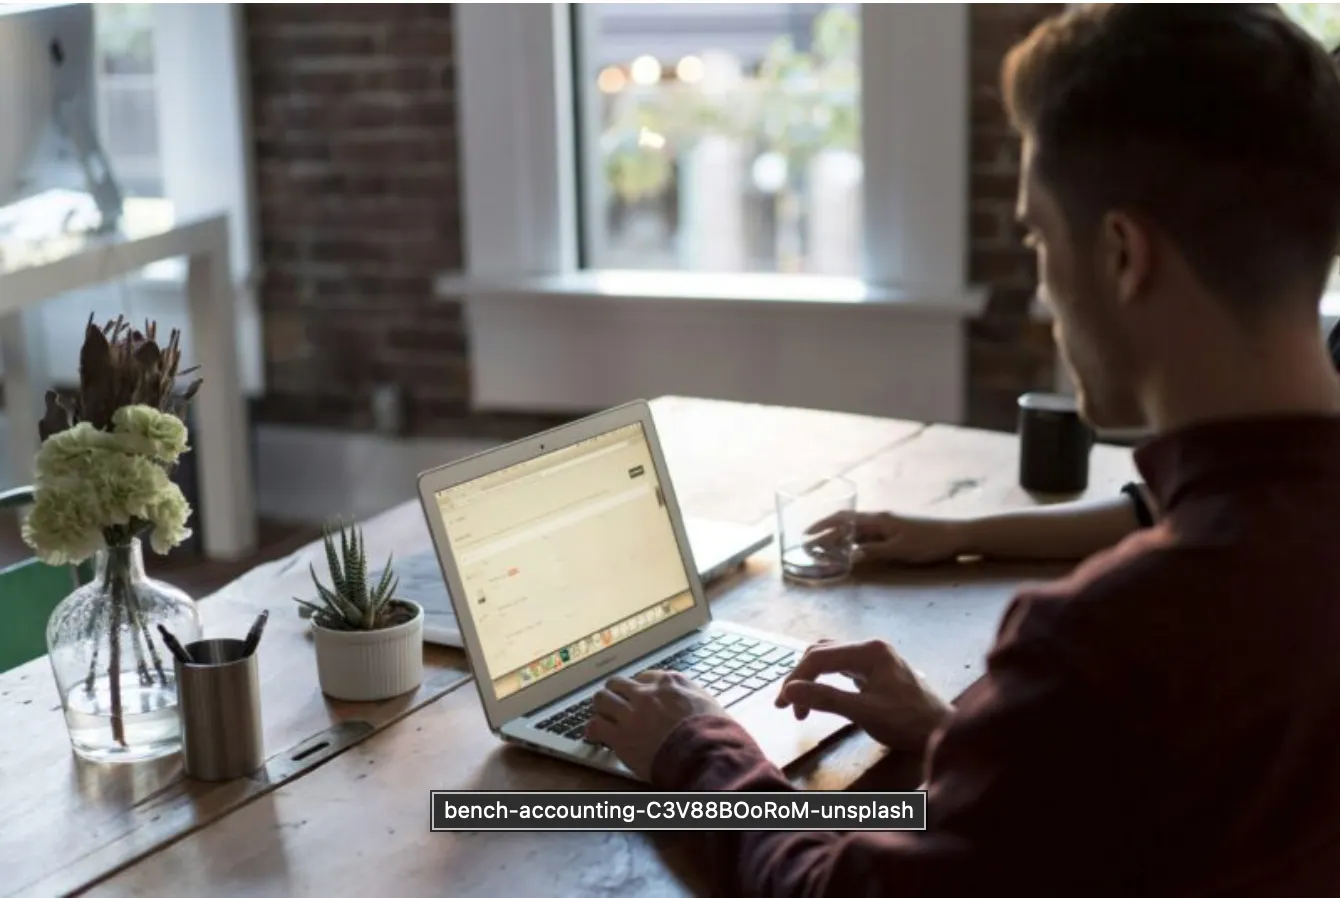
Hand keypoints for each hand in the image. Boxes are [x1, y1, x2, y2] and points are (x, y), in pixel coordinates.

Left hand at [585, 670, 726, 779]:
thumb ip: (691, 696)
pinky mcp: (620, 736)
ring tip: (603, 717)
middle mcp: (647, 693)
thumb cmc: (715, 732)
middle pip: (618, 684)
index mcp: (670, 682)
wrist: (705, 753)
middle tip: (616, 705)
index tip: (638, 697)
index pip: (645, 677)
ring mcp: (631, 713)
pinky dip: (593, 730)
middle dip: (616, 694)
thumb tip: (689, 701)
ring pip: (602, 699)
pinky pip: (595, 726)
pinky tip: (595, 736)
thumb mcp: (708, 703)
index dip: (639, 688)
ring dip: (602, 708)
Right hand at [775, 639, 949, 749]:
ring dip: (812, 678)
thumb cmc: (908, 723)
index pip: (819, 657)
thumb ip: (826, 699)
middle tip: (788, 707)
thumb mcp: (864, 712)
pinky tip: (821, 695)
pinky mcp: (876, 669)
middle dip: (801, 678)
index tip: (783, 705)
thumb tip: (789, 691)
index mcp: (869, 651)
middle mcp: (870, 647)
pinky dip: (825, 680)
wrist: (942, 731)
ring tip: (801, 705)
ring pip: (830, 658)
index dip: (796, 679)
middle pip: (821, 653)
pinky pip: (841, 667)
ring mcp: (874, 657)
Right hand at [806, 510, 962, 564]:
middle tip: (809, 541)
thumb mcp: (900, 550)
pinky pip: (867, 532)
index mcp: (878, 520)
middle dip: (826, 529)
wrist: (956, 535)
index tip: (807, 535)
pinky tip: (851, 547)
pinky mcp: (895, 529)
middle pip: (846, 521)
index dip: (823, 527)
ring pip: (856, 527)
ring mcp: (888, 523)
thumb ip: (874, 551)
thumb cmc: (929, 543)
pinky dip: (853, 538)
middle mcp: (880, 518)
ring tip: (824, 545)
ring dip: (839, 534)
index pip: (844, 520)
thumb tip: (850, 554)